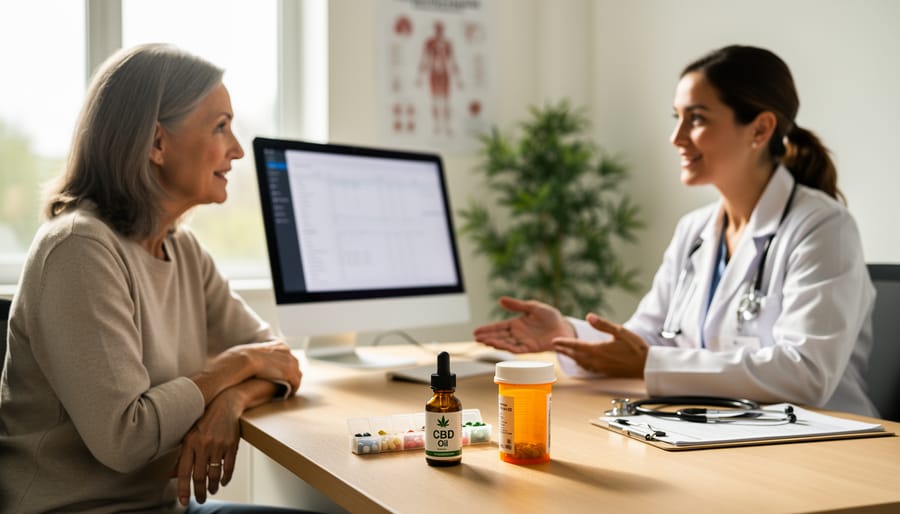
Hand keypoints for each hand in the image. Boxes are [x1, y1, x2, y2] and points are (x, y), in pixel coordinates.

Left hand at [173, 389, 242, 505]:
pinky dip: (226, 478)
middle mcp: (203, 445)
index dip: (184, 489)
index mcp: (190, 443)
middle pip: (200, 476)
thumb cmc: (204, 421)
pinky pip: (229, 467)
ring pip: (215, 474)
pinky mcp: (232, 445)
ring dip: (213, 486)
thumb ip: (181, 456)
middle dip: (200, 492)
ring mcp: (219, 445)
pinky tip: (223, 482)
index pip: (184, 472)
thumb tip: (171, 475)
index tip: (184, 501)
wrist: (225, 404)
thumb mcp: (189, 435)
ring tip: (211, 491)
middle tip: (201, 500)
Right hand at [227, 341, 301, 394]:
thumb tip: (259, 362)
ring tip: (290, 390)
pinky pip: (295, 381)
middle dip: (293, 373)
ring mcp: (289, 360)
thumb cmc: (241, 359)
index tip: (283, 374)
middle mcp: (287, 351)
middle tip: (289, 383)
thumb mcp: (252, 353)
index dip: (286, 366)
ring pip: (297, 373)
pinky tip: (290, 393)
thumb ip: (260, 357)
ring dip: (294, 381)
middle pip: (294, 363)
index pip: (288, 355)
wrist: (242, 361)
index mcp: (279, 345)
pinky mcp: (289, 372)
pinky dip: (294, 387)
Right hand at [473, 296, 574, 353]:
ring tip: (485, 342)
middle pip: (500, 336)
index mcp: (516, 324)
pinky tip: (499, 346)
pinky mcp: (531, 349)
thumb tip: (501, 300)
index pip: (499, 327)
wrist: (564, 327)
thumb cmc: (550, 316)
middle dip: (488, 337)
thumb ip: (518, 305)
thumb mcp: (533, 307)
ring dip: (495, 343)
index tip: (476, 331)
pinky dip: (507, 348)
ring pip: (506, 344)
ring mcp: (523, 342)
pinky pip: (517, 349)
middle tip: (476, 338)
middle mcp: (517, 334)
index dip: (488, 329)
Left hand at [552, 313, 647, 376]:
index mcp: (598, 349)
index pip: (576, 346)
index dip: (564, 343)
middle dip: (564, 351)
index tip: (555, 341)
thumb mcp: (621, 331)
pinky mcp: (605, 372)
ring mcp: (600, 368)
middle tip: (555, 347)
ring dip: (571, 358)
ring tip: (564, 353)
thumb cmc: (636, 348)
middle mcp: (597, 360)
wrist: (647, 365)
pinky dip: (581, 364)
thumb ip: (603, 325)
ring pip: (581, 363)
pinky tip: (581, 362)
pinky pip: (588, 368)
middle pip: (575, 356)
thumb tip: (589, 317)